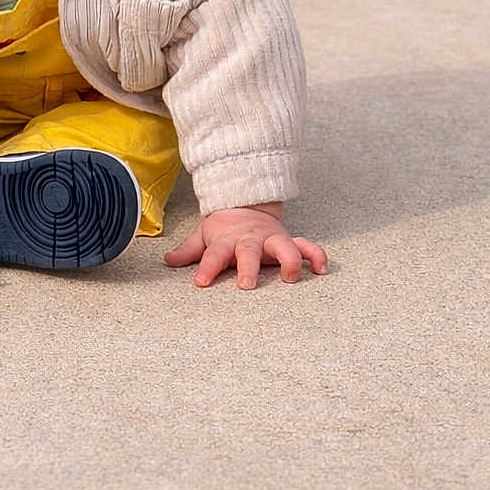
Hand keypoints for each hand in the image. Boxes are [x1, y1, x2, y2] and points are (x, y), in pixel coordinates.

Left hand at [164, 202, 327, 289]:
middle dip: (248, 267)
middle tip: (246, 285)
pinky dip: (317, 256)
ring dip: (289, 260)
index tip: (201, 282)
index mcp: (227, 241)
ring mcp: (271, 239)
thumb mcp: (203, 236)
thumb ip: (188, 251)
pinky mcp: (289, 240)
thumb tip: (168, 260)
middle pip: (249, 252)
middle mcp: (250, 240)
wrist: (246, 205)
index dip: (207, 268)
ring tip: (291, 277)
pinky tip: (322, 270)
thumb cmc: (224, 229)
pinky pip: (308, 246)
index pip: (213, 255)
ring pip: (284, 247)